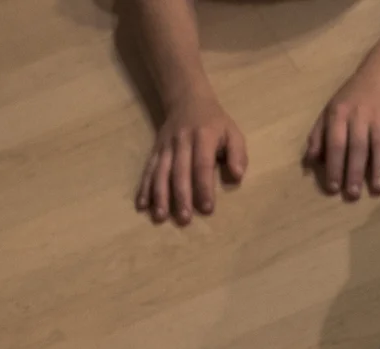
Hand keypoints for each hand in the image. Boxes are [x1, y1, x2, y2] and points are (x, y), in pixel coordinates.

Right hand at [138, 96, 246, 223]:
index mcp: (203, 137)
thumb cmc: (215, 122)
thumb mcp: (233, 132)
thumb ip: (237, 154)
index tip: (207, 208)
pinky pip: (149, 169)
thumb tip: (237, 175)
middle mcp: (182, 141)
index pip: (202, 165)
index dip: (204, 187)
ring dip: (159, 195)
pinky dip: (144, 187)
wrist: (187, 99)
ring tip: (160, 217)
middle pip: (180, 171)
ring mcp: (166, 146)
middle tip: (184, 219)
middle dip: (181, 196)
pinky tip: (142, 205)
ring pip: (161, 172)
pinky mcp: (156, 150)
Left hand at [304, 70, 379, 200]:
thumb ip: (318, 135)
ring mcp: (379, 118)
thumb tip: (309, 160)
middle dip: (354, 172)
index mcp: (339, 114)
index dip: (334, 166)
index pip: (335, 143)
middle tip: (352, 195)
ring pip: (379, 146)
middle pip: (357, 147)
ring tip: (377, 189)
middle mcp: (359, 116)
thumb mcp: (329, 111)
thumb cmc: (351, 98)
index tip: (333, 187)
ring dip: (378, 168)